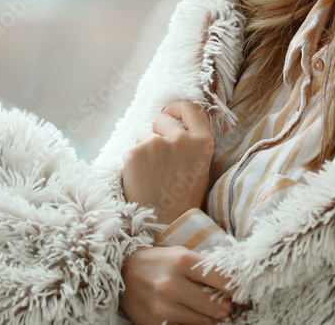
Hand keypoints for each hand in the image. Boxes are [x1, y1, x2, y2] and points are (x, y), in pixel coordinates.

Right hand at [120, 245, 239, 324]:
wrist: (121, 272)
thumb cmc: (158, 262)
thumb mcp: (181, 254)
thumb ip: (206, 268)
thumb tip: (236, 285)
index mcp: (182, 261)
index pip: (223, 279)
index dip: (238, 289)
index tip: (244, 294)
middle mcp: (172, 285)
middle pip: (217, 308)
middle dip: (224, 307)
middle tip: (222, 303)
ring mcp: (162, 308)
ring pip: (205, 323)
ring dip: (208, 318)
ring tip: (202, 308)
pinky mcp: (154, 324)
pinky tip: (187, 315)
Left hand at [121, 100, 213, 225]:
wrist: (163, 226)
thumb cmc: (181, 200)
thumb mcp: (199, 167)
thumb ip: (191, 143)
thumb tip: (173, 121)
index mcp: (202, 143)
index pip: (192, 109)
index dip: (178, 108)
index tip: (169, 113)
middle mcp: (181, 139)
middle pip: (162, 120)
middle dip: (157, 133)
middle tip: (160, 163)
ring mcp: (157, 144)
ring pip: (144, 135)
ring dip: (144, 150)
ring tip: (152, 177)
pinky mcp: (136, 152)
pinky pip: (132, 149)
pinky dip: (133, 162)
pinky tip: (140, 180)